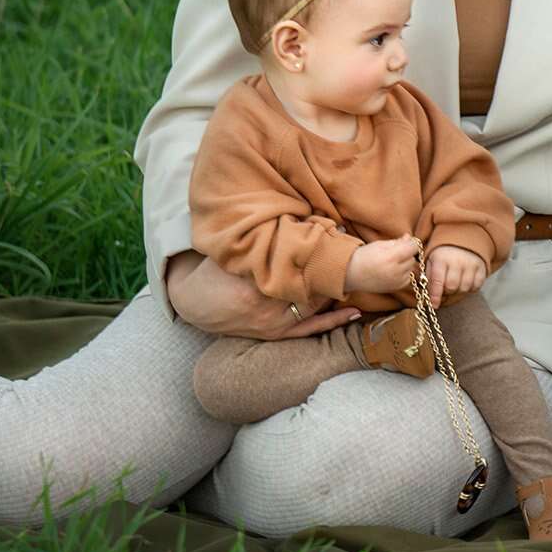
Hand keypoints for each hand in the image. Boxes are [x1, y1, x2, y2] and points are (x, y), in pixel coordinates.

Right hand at [165, 251, 359, 339]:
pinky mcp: (274, 335)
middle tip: (356, 250)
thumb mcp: (233, 250)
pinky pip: (309, 330)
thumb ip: (258, 238)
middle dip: (331, 268)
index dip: (321, 249)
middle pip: (310, 284)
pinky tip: (355, 312)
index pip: (298, 265)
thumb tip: (295, 216)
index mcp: (254, 282)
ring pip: (314, 305)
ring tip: (359, 273)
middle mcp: (266, 307)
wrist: (192, 303)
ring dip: (335, 289)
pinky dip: (333, 321)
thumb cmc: (214, 269)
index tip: (340, 232)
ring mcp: (272, 324)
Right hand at [343, 235, 421, 295]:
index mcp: (391, 257)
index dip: (410, 243)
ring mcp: (397, 281)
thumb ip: (397, 242)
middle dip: (406, 253)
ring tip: (391, 263)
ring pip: (411, 268)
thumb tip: (410, 238)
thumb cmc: (363, 256)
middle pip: (412, 258)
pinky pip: (408, 277)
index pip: (413, 247)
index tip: (405, 242)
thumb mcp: (379, 244)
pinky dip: (403, 273)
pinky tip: (392, 271)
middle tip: (393, 253)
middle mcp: (395, 271)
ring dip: (405, 263)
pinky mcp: (396, 288)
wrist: (351, 274)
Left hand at [423, 245, 487, 305]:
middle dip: (447, 292)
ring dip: (458, 290)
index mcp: (441, 258)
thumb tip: (426, 296)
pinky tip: (465, 282)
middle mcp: (457, 260)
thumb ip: (428, 277)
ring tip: (455, 284)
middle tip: (445, 288)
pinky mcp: (481, 267)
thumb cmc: (443, 255)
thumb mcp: (431, 261)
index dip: (435, 295)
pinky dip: (470, 288)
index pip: (438, 280)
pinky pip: (476, 286)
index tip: (434, 305)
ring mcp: (471, 263)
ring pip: (464, 288)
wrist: (462, 241)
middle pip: (452, 286)